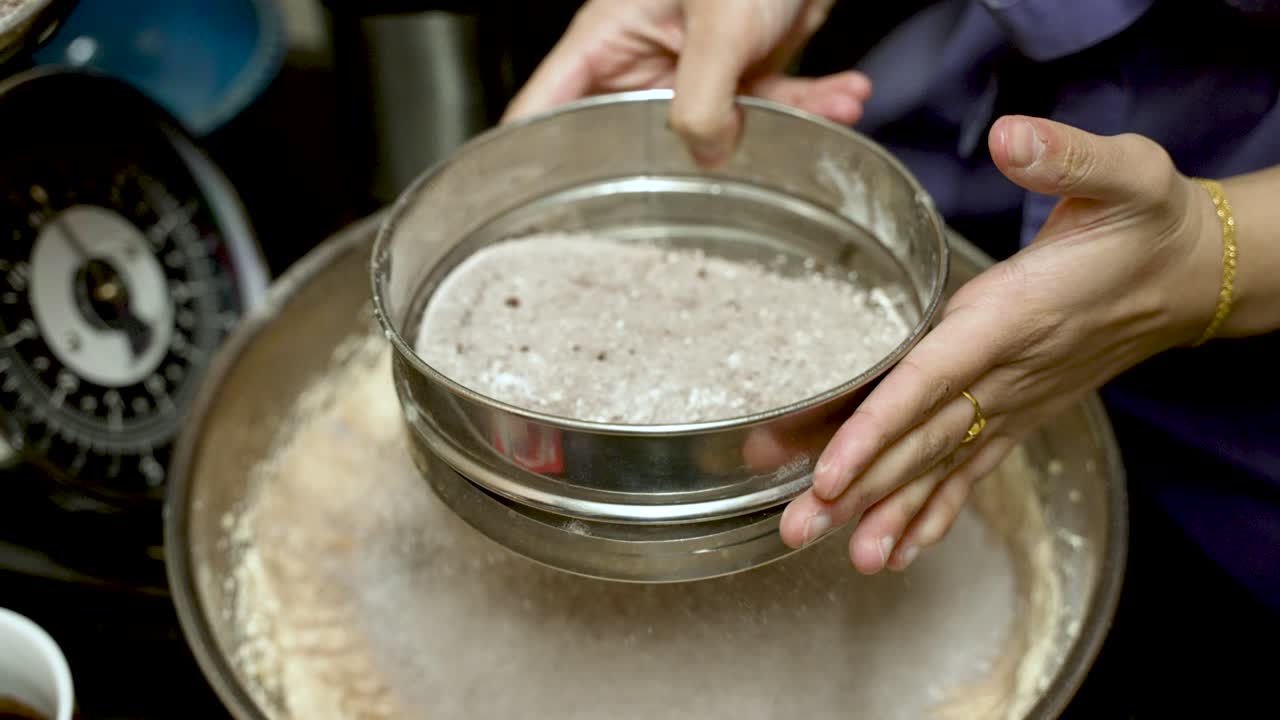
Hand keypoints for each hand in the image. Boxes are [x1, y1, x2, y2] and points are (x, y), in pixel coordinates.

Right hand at [502, 0, 870, 164]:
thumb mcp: (719, 29)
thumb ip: (703, 104)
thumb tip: (704, 159)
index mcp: (607, 40)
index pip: (545, 108)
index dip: (535, 158)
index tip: (540, 207)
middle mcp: (643, 58)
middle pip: (640, 137)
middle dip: (695, 157)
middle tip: (729, 172)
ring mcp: (693, 68)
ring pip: (721, 128)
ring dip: (783, 124)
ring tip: (831, 108)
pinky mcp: (741, 69)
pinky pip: (771, 106)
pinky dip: (813, 104)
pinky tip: (845, 94)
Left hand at [779, 115, 1223, 572]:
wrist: (1194, 275)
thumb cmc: (1147, 222)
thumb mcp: (1124, 172)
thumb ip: (1066, 156)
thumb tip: (1012, 136)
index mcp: (1010, 316)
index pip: (930, 381)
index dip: (876, 427)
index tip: (828, 471)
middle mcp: (1006, 373)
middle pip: (919, 440)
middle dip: (855, 488)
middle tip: (794, 526)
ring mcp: (1013, 403)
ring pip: (939, 466)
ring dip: (886, 512)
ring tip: (837, 554)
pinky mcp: (1020, 414)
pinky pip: (971, 472)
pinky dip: (934, 513)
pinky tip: (898, 549)